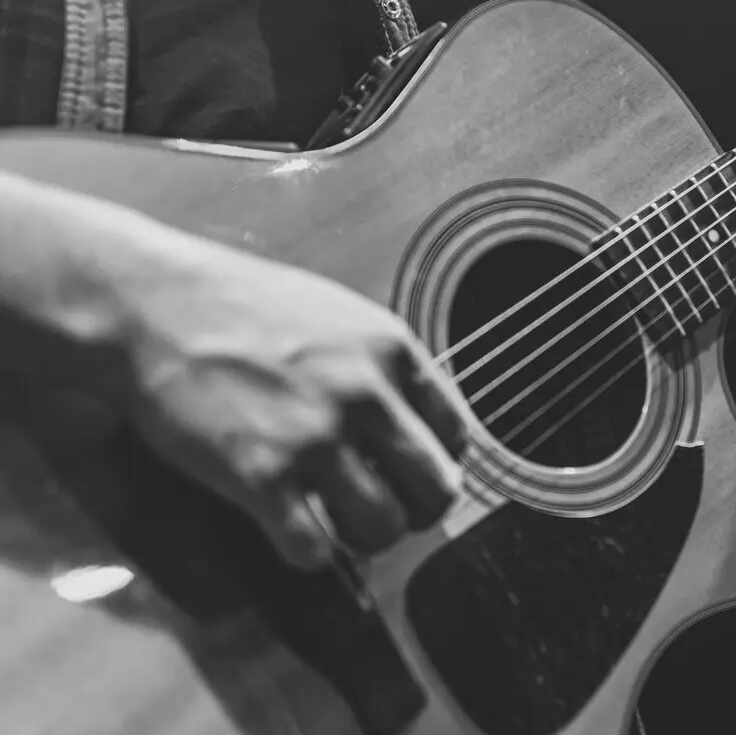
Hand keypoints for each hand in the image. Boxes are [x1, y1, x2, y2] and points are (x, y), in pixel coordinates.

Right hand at [121, 238, 464, 570]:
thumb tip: (414, 422)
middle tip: (384, 515)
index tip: (409, 476)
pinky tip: (288, 533)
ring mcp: (317, 438)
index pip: (457, 437)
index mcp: (394, 351)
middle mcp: (368, 396)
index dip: (436, 466)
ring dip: (363, 541)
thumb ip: (382, 366)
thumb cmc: (241, 306)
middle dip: (415, 515)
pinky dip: (306, 555)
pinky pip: (313, 550)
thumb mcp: (339, 316)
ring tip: (336, 526)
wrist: (154, 305)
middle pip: (436, 492)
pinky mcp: (263, 477)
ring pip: (383, 529)